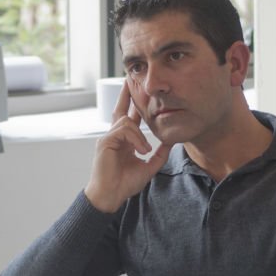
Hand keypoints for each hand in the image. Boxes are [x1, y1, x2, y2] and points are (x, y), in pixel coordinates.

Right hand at [84, 81, 169, 212]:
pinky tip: (140, 151)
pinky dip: (135, 140)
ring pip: (127, 122)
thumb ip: (159, 154)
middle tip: (129, 79)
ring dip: (140, 135)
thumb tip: (170, 142)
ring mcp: (108, 138)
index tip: (135, 90)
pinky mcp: (105, 142)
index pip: (128, 118)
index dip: (132, 104)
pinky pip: (123, 131)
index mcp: (124, 141)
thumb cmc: (124, 184)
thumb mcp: (149, 167)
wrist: (111, 196)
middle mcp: (114, 136)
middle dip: (125, 94)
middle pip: (120, 110)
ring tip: (144, 151)